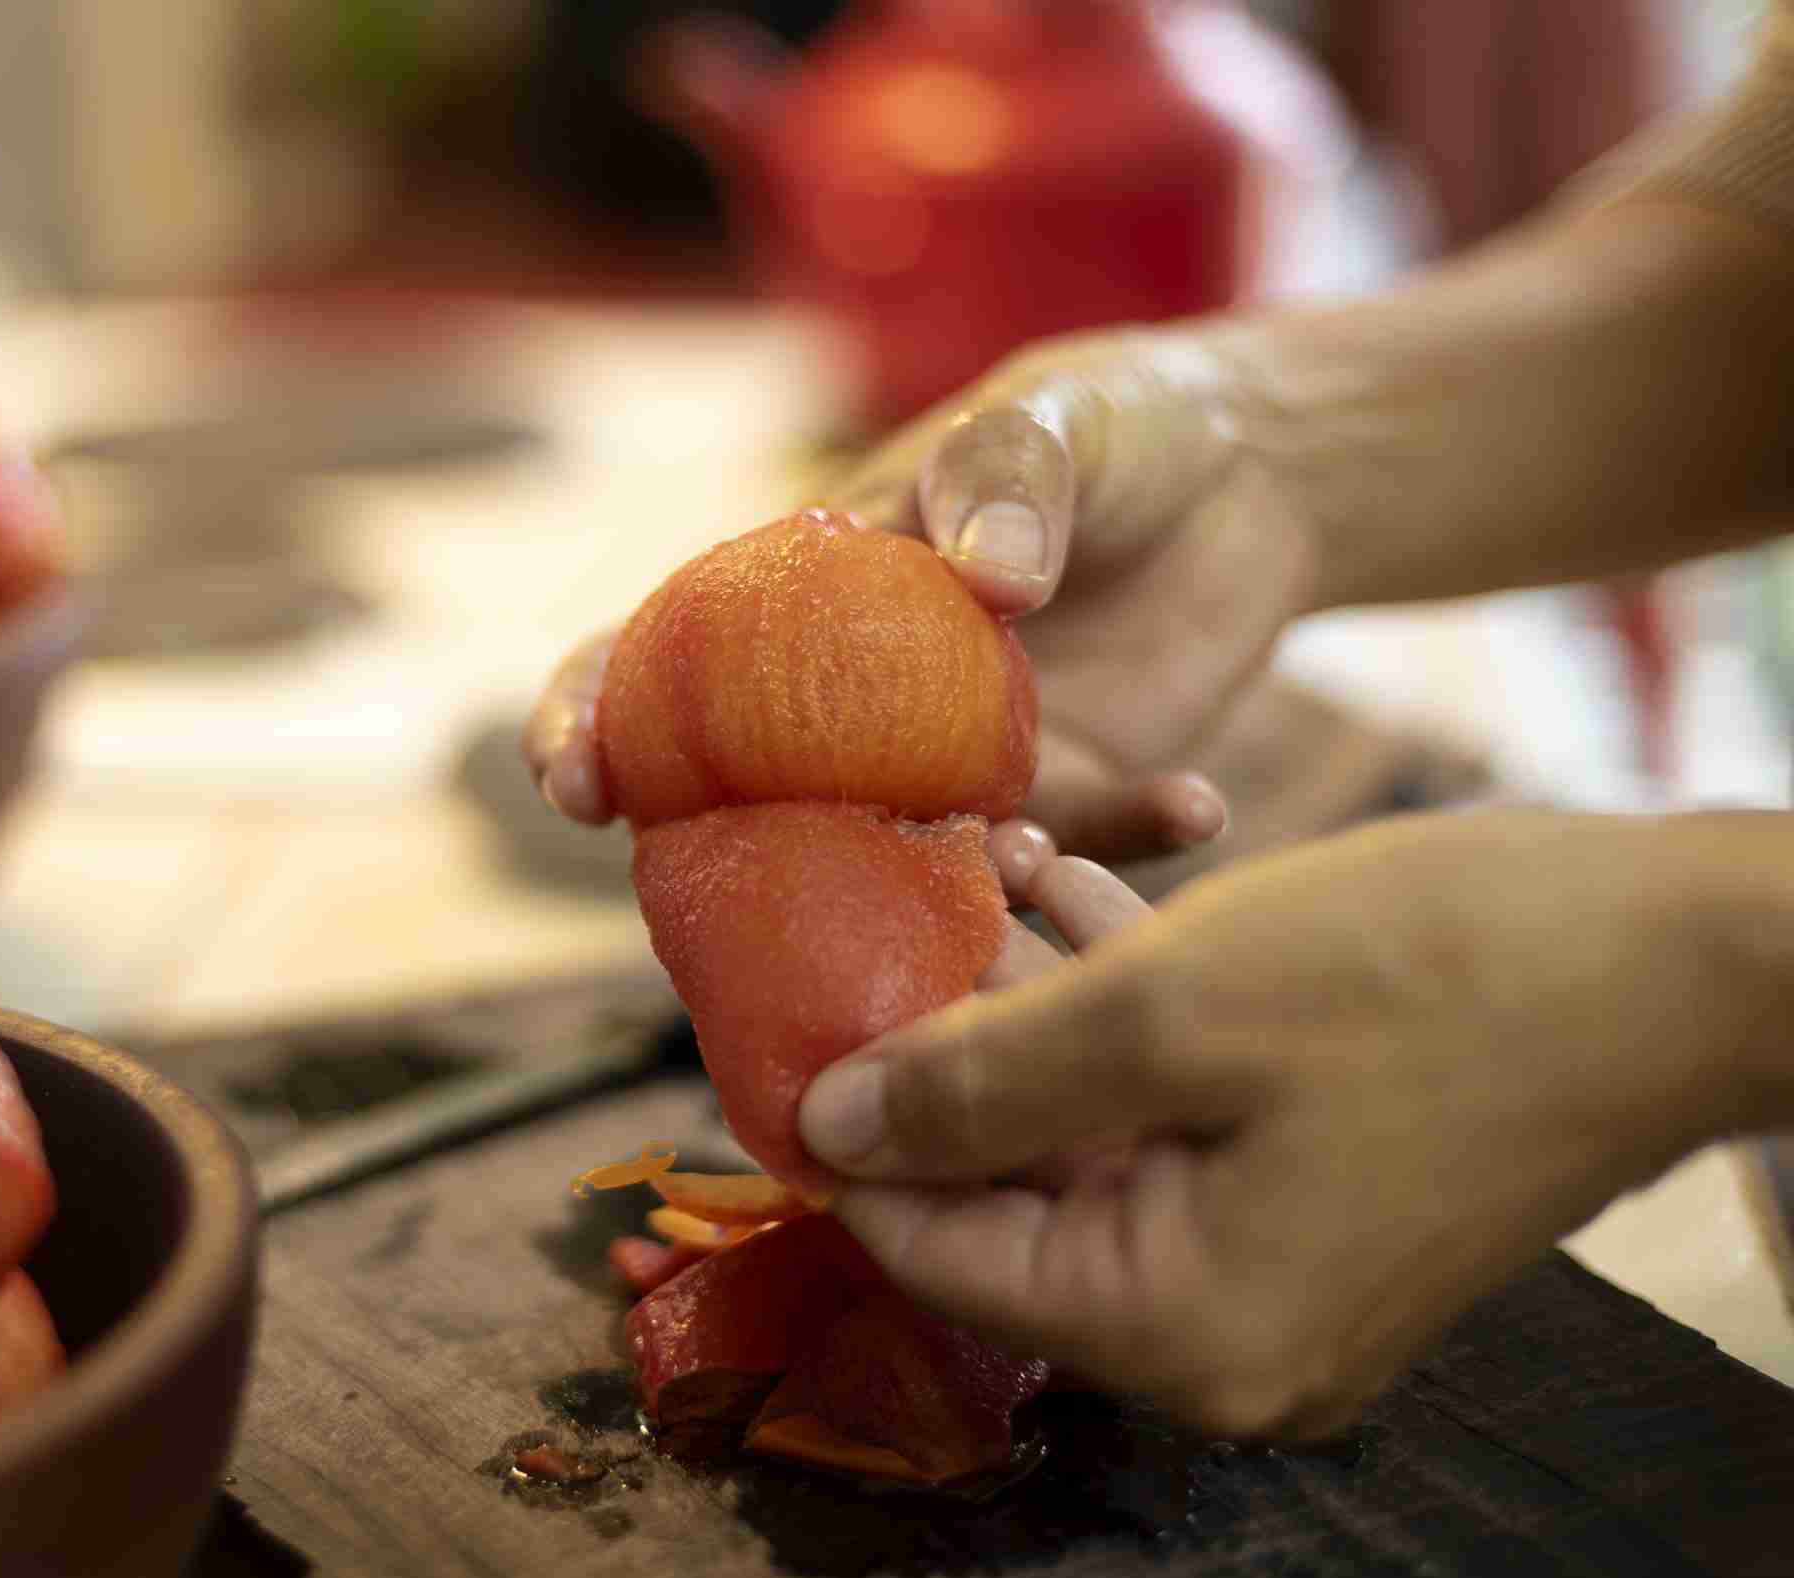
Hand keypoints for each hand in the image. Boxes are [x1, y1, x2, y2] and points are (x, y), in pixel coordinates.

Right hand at [526, 328, 1311, 856]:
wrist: (1251, 474)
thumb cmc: (1108, 423)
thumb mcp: (1051, 414)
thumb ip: (1007, 475)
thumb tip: (990, 584)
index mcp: (797, 608)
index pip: (650, 667)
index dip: (588, 724)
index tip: (576, 782)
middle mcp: (849, 711)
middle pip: (746, 818)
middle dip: (746, 884)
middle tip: (812, 911)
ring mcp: (949, 772)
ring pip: (901, 873)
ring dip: (949, 893)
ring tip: (1038, 850)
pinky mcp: (1063, 801)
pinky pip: (1073, 860)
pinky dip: (1125, 853)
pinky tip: (1200, 802)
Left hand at [797, 810, 1775, 1438]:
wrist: (1693, 956)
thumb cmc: (1442, 976)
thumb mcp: (1171, 1009)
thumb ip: (979, 1082)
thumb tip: (829, 1132)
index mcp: (1176, 1332)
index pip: (936, 1254)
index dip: (846, 1133)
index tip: (782, 1016)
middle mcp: (1223, 1341)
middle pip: (1008, 1194)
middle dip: (946, 1041)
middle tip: (884, 908)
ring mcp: (1281, 1276)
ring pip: (1089, 1135)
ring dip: (1031, 1002)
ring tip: (980, 861)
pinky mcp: (1323, 1202)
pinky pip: (1177, 1117)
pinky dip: (1125, 1012)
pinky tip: (1073, 888)